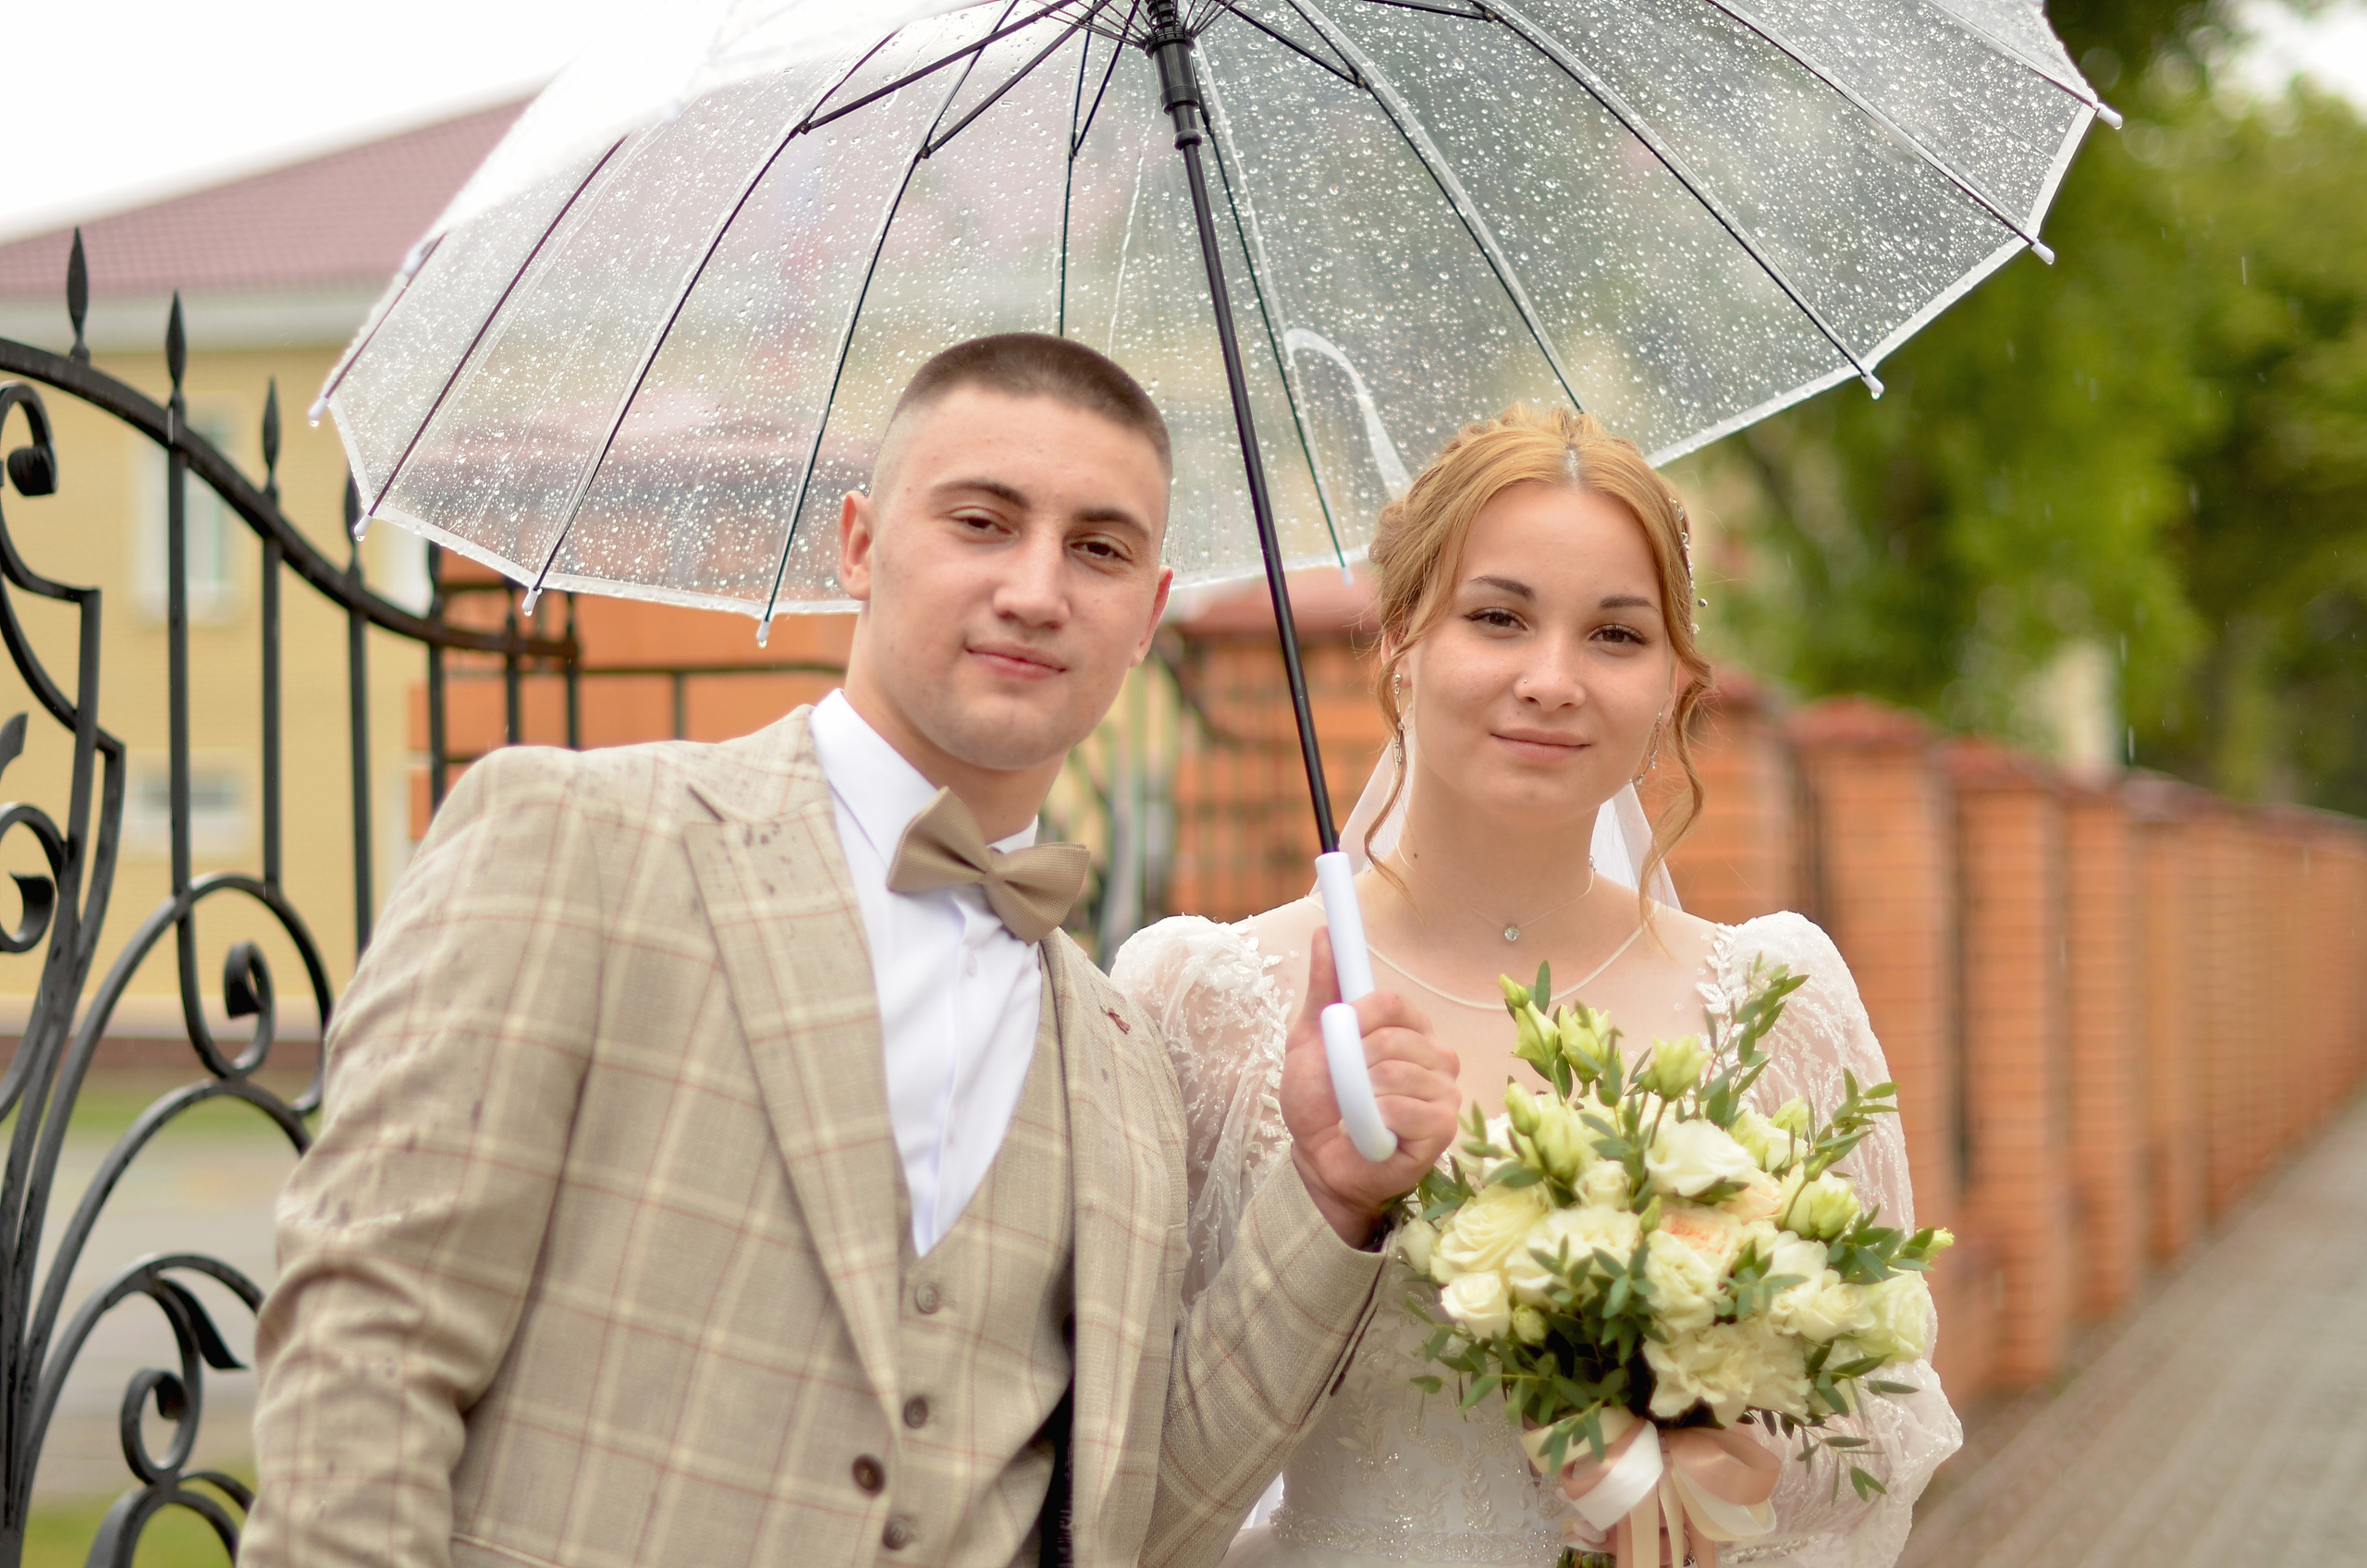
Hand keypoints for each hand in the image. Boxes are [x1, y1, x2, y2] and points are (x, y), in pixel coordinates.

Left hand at [1280, 927, 1461, 1245]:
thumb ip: (1324, 989)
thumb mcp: (1310, 1039)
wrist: (1318, 1160)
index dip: (1357, 1015)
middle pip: (1394, 1036)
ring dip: (1360, 1094)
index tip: (1336, 1031)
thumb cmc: (1321, 1102)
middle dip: (1353, 1061)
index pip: (1391, 1002)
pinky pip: (1407, 1108)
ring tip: (1354, 1111)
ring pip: (1398, 1072)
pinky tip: (1368, 1131)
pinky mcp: (1443, 1128)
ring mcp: (1444, 1092)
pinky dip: (1375, 1119)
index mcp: (1409, 1029)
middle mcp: (1436, 1056)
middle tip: (1343, 1085)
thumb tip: (1323, 934)